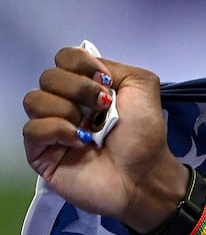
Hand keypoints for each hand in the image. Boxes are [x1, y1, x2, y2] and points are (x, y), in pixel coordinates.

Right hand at [21, 46, 185, 230]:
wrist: (144, 177)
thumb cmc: (145, 137)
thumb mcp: (143, 88)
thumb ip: (118, 68)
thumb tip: (91, 67)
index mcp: (86, 86)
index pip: (64, 57)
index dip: (81, 65)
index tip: (105, 83)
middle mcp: (66, 103)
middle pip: (48, 76)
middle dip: (78, 89)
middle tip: (103, 108)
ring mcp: (51, 128)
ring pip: (34, 99)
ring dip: (67, 110)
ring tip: (90, 130)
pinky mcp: (41, 152)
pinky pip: (31, 129)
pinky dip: (57, 131)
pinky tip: (79, 143)